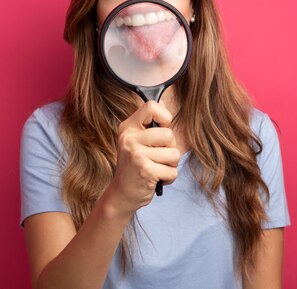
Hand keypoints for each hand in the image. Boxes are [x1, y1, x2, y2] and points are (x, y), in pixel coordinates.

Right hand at [108, 101, 180, 215]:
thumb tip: (164, 103)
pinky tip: (155, 179)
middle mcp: (129, 138)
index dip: (165, 118)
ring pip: (174, 154)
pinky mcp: (145, 170)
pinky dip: (168, 178)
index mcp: (128, 128)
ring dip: (170, 165)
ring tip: (156, 168)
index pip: (152, 106)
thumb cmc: (134, 166)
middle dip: (170, 149)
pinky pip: (173, 171)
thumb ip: (150, 124)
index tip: (161, 131)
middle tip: (157, 158)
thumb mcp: (137, 141)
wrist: (122, 194)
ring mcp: (136, 154)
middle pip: (169, 134)